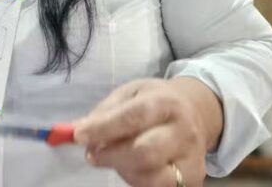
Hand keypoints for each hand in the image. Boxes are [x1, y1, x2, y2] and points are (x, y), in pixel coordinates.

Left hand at [73, 78, 218, 186]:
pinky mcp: (193, 180)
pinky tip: (131, 167)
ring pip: (151, 177)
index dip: (103, 129)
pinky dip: (136, 180)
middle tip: (92, 154)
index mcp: (166, 102)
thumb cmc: (155, 101)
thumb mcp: (130, 93)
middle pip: (144, 152)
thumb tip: (77, 131)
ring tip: (113, 157)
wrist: (195, 112)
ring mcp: (191, 159)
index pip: (132, 118)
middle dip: (111, 156)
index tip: (79, 136)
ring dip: (122, 170)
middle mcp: (183, 131)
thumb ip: (105, 111)